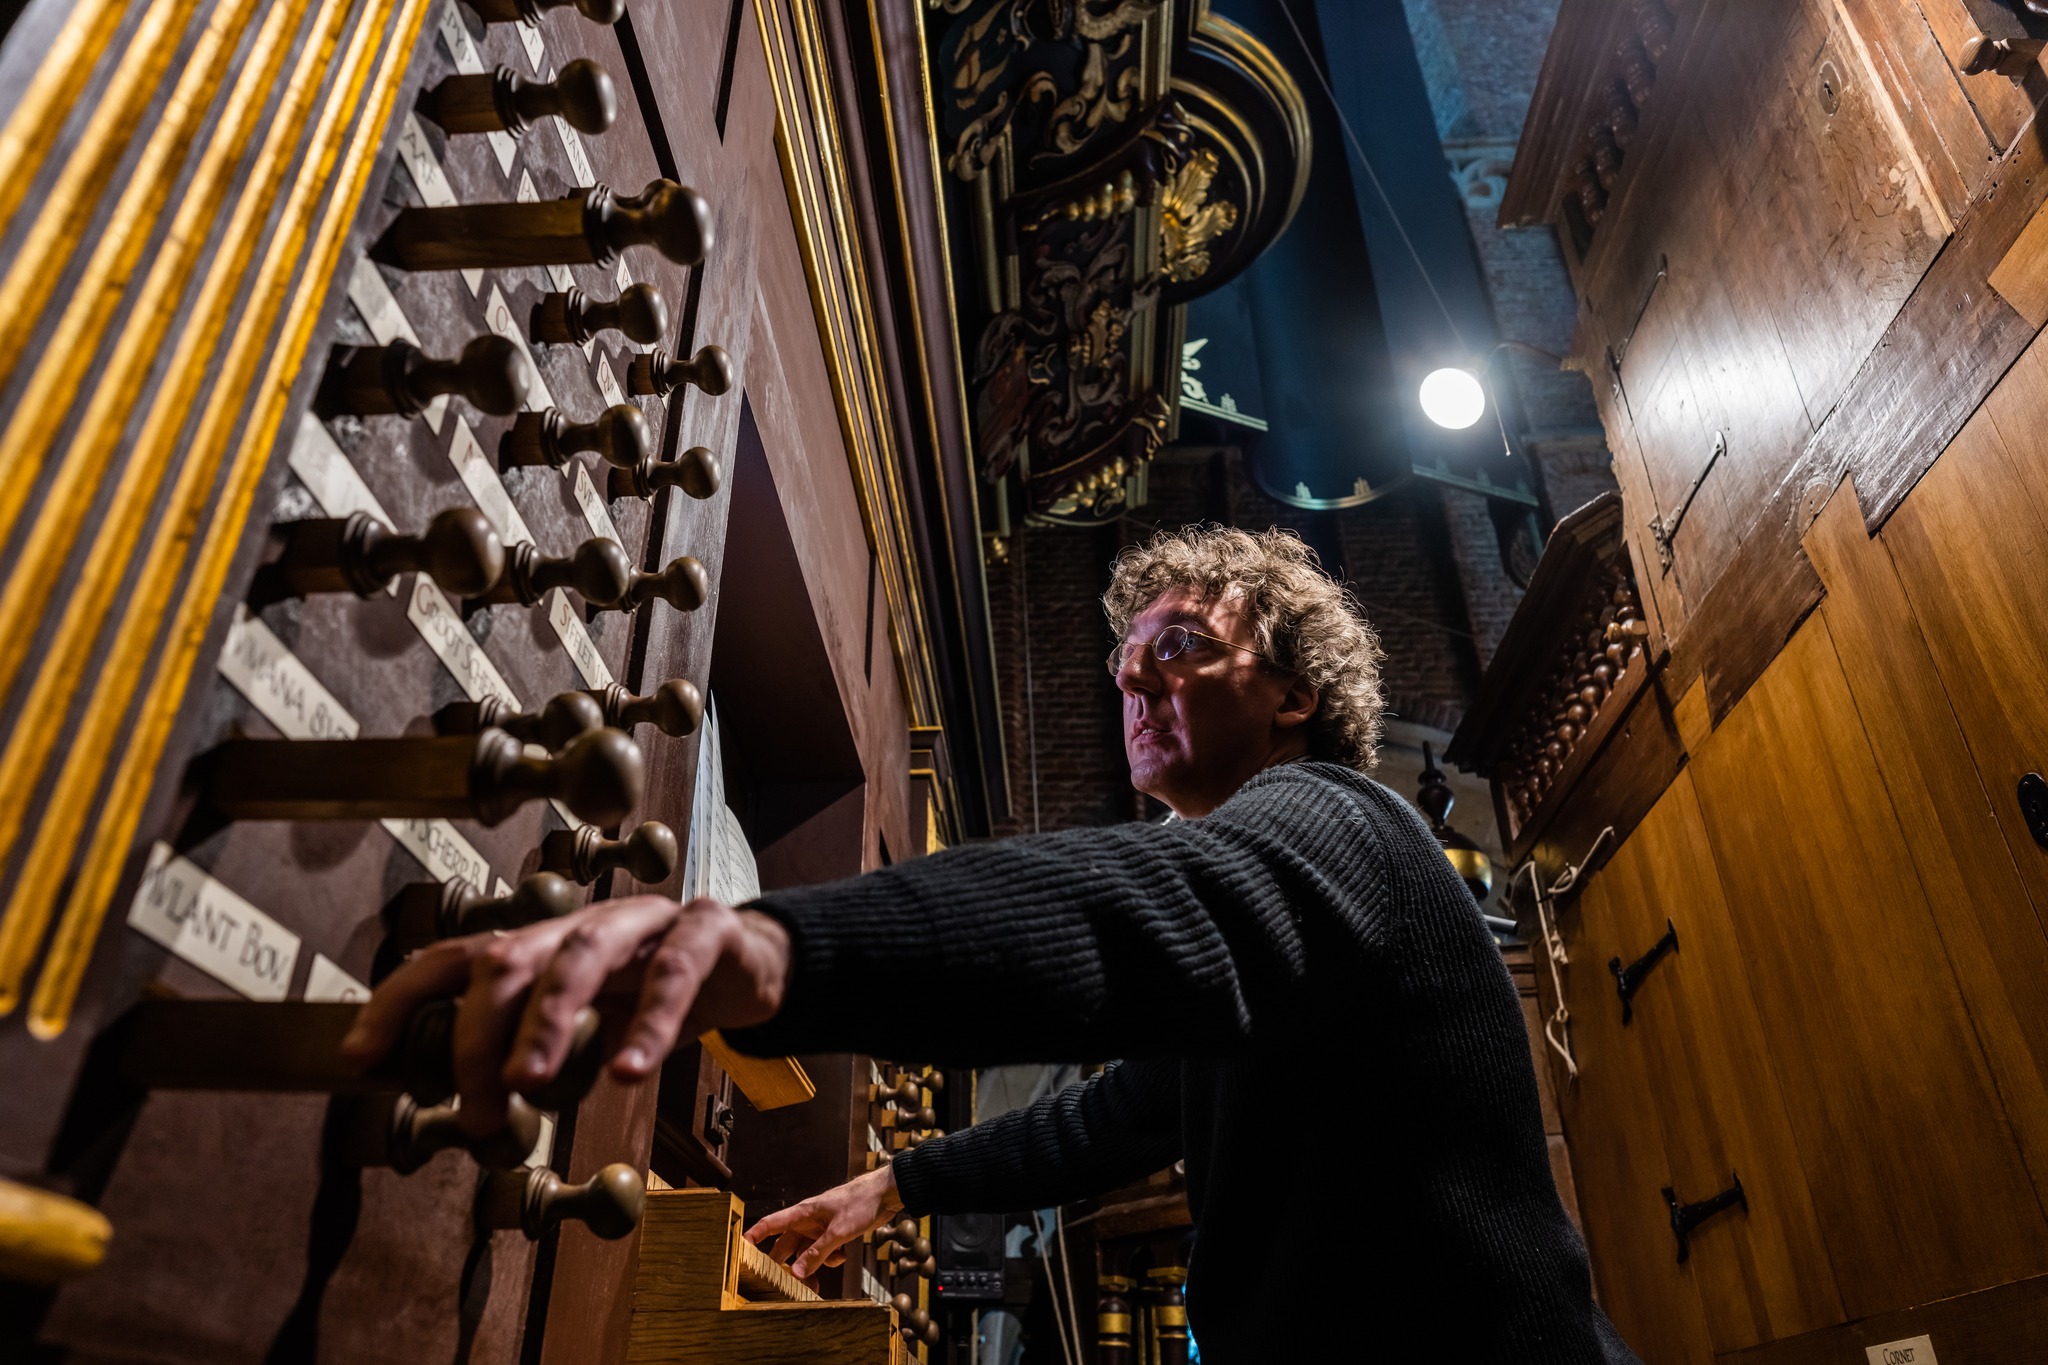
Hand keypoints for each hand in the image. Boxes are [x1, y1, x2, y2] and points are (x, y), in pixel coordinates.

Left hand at [340, 895, 789, 1133]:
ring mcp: (643, 921)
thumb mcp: (586, 1028)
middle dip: (477, 1034)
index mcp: (541, 947)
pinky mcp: (705, 930)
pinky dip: (647, 1025)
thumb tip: (474, 1115)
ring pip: (578, 956)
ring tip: (528, 1085)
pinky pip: (672, 973)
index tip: (362, 1058)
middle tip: (477, 1109)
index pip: (451, 962)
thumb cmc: (653, 999)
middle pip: (507, 960)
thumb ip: (537, 1058)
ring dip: (545, 1023)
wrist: (751, 965)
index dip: (399, 1003)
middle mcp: (580, 925)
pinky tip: (629, 1072)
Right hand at [744, 1166, 903, 1278]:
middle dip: (784, 1265)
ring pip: (806, 1253)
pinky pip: (824, 1252)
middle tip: (780, 1285)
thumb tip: (796, 1273)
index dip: (753, 1235)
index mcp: (803, 1213)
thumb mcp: (838, 1232)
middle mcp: (808, 1221)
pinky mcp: (834, 1234)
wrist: (886, 1195)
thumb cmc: (861, 1202)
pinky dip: (830, 1258)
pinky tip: (842, 1254)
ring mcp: (821, 1228)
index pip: (771, 1224)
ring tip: (814, 1287)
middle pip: (786, 1246)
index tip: (739, 1248)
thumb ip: (817, 1253)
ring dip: (810, 1267)